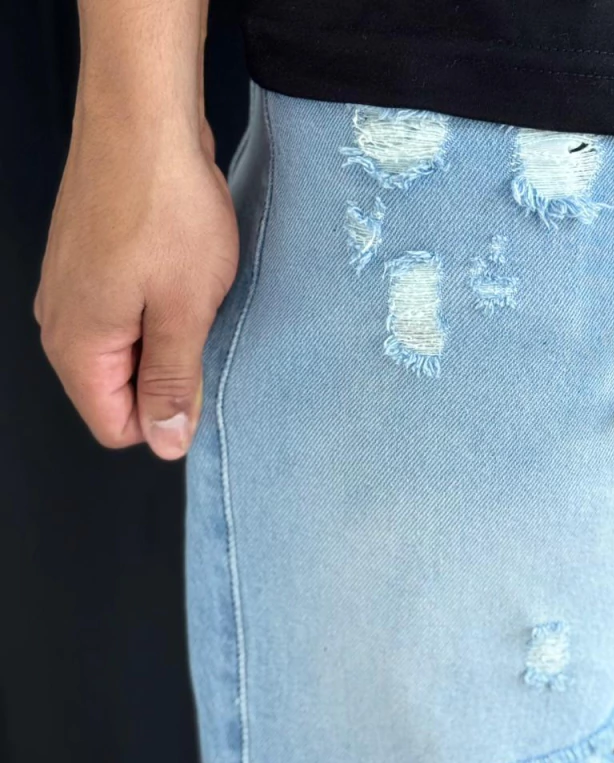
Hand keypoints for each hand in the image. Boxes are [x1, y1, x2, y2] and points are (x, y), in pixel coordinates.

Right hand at [35, 107, 238, 458]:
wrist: (143, 119)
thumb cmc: (166, 209)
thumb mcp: (183, 312)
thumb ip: (171, 382)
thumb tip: (164, 442)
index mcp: (77, 347)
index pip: (116, 427)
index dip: (165, 416)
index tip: (199, 375)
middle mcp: (62, 323)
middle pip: (120, 390)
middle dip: (168, 373)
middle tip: (201, 326)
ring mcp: (72, 290)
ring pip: (127, 349)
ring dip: (168, 335)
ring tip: (193, 294)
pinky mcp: (90, 264)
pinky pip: (127, 311)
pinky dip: (160, 304)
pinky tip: (182, 273)